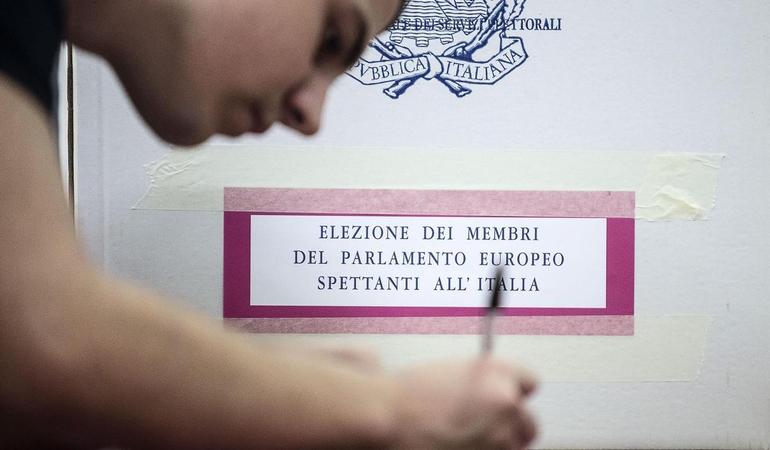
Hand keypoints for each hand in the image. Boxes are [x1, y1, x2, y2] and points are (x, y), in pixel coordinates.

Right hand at [391, 358, 536, 449]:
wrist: (388, 418)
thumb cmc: (410, 393)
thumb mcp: (454, 370)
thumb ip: (484, 379)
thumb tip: (496, 392)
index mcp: (499, 371)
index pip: (529, 382)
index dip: (513, 391)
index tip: (503, 397)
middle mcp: (506, 401)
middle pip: (528, 420)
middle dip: (509, 423)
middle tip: (483, 424)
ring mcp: (499, 435)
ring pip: (514, 445)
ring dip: (497, 442)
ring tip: (465, 436)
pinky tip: (459, 445)